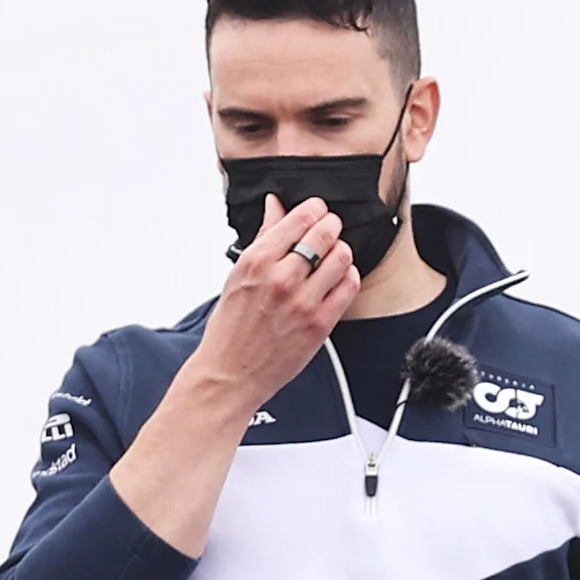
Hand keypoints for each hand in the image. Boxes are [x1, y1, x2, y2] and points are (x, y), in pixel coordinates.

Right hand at [185, 192, 362, 419]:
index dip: (315, 210)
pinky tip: (338, 279)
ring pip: (341, 257)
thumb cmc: (231, 328)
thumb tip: (275, 206)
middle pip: (325, 233)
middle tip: (329, 231)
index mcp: (257, 261)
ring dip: (340, 251)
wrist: (231, 373)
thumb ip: (263, 237)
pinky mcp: (320, 324)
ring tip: (332, 257)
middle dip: (331, 226)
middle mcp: (281, 279)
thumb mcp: (239, 274)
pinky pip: (349, 287)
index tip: (317, 211)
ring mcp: (303, 302)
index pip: (300, 218)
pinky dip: (348, 276)